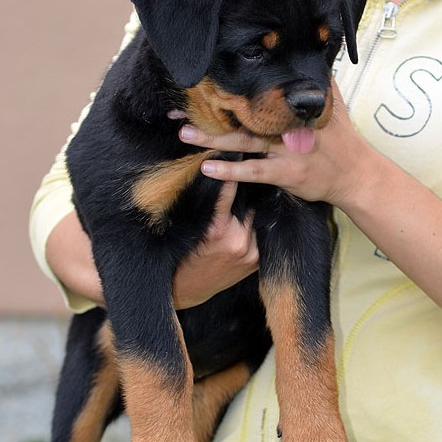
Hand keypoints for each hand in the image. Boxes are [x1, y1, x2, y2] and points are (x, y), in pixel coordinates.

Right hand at [172, 180, 258, 308]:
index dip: (231, 169)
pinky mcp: (257, 262)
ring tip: (248, 199)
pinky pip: (260, 234)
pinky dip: (256, 225)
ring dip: (253, 208)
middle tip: (248, 173)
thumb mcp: (190, 225)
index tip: (234, 153)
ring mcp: (251, 253)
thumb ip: (208, 203)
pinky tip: (250, 219)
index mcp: (216, 229)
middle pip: (249, 202)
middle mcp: (238, 241)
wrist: (187, 289)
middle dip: (246, 190)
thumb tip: (220, 174)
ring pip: (257, 217)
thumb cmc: (181, 253)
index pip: (229, 189)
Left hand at [178, 81, 441, 347]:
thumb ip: (318, 80)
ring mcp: (286, 149)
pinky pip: (253, 171)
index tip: (201, 81)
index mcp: (295, 104)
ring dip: (213, 138)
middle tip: (180, 107)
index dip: (228, 87)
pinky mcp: (285, 173)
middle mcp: (288, 123)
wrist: (356, 174)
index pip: (257, 91)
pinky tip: (208, 168)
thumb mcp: (333, 103)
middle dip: (211, 110)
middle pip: (244, 112)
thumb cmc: (342, 139)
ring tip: (185, 134)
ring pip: (244, 140)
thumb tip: (311, 51)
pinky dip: (230, 170)